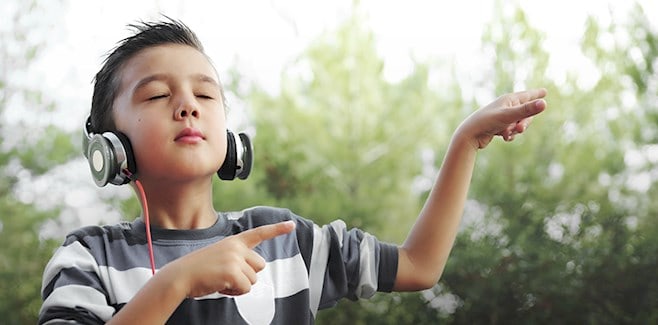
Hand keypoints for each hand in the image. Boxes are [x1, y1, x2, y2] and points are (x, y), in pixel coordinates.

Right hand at [169, 221, 295, 297]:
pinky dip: (234, 292)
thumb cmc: (199, 270)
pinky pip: (245, 289)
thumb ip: (237, 258)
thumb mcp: (220, 256)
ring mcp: (235, 259)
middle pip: (260, 266)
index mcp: (234, 241)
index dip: (277, 229)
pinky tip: (220, 286)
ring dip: (239, 285)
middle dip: (248, 275)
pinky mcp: (232, 272)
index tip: (291, 224)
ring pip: (252, 280)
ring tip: (220, 281)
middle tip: (227, 276)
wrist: (180, 276)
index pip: (259, 233)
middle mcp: (237, 248)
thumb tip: (254, 273)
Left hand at [457, 88, 546, 148]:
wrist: (470, 135)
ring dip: (515, 130)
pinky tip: (504, 137)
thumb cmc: (488, 122)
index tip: (545, 92)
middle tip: (520, 129)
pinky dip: (510, 135)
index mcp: (508, 99)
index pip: (527, 95)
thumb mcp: (509, 116)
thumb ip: (527, 110)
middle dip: (525, 123)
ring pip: (519, 124)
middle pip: (526, 114)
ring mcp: (502, 117)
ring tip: (506, 134)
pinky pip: (511, 131)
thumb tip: (544, 103)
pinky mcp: (498, 127)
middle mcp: (506, 106)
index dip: (536, 94)